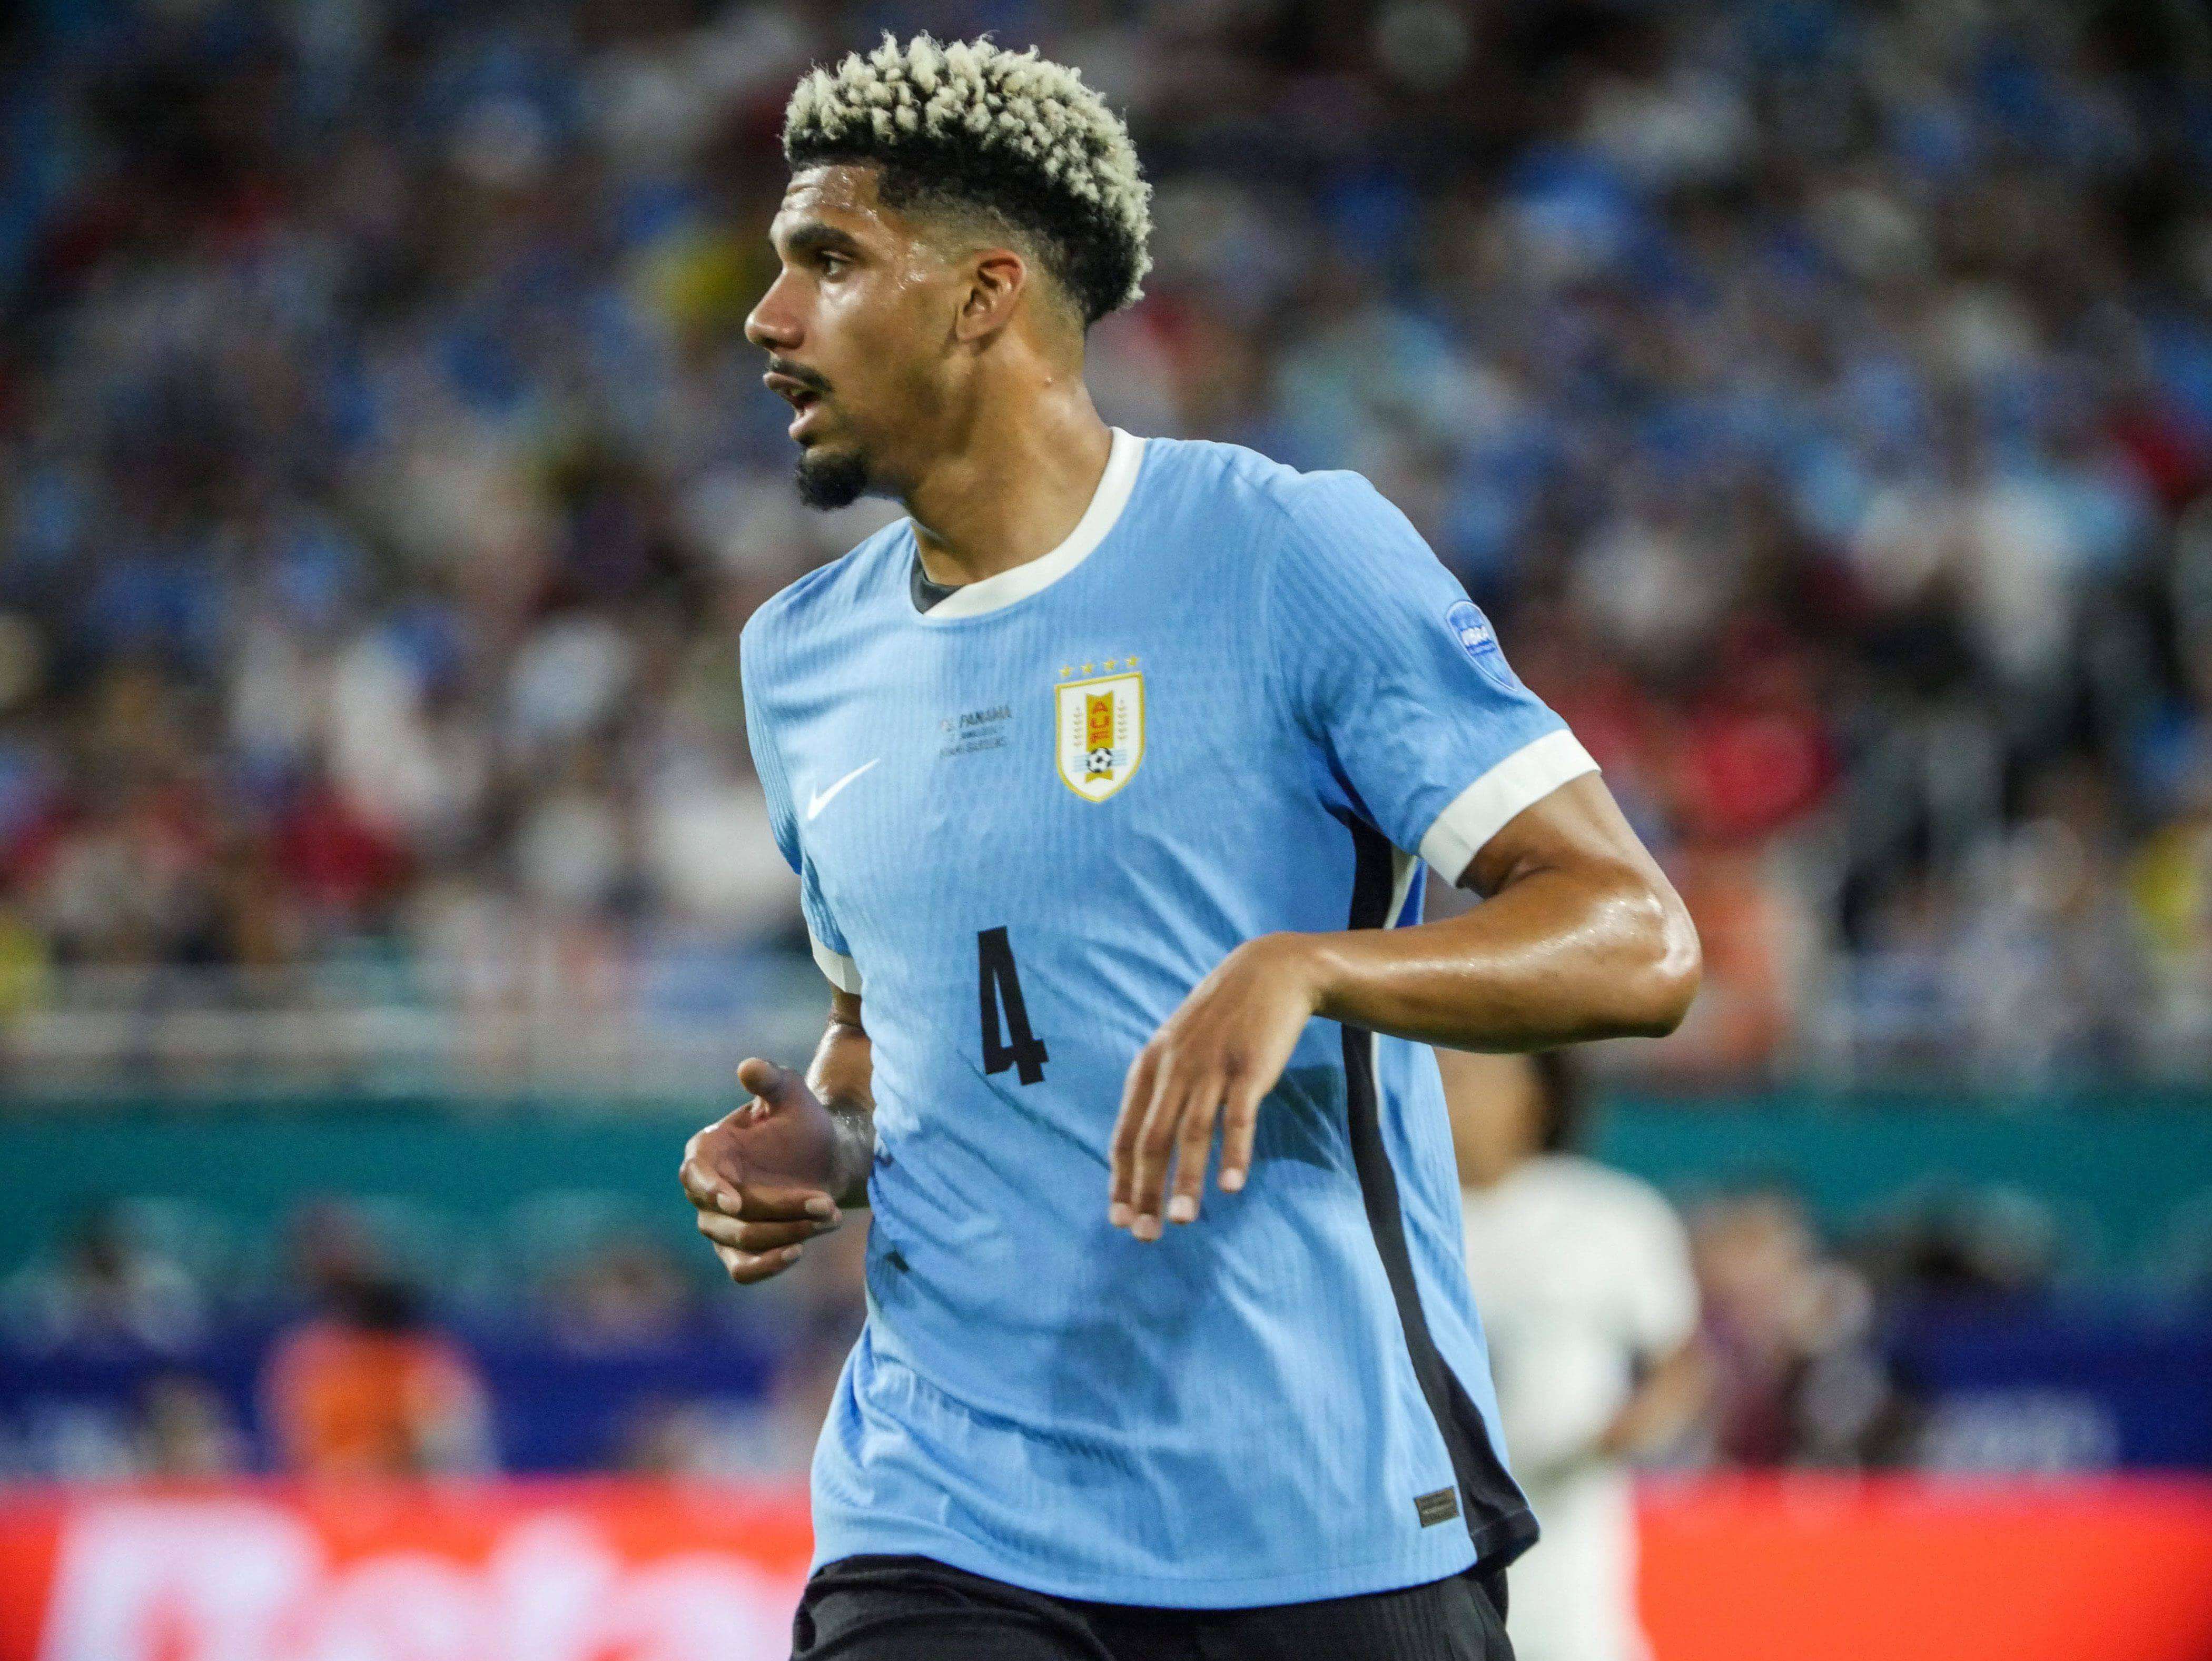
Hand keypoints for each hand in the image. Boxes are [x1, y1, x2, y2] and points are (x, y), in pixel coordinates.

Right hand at [680, 1057, 848, 1283]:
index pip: (694, 1173)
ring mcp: (721, 1224)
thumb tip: (748, 1067)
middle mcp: (707, 1191)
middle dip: (779, 1211)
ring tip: (829, 1217)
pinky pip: (742, 1269)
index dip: (710, 1188)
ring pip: (741, 1241)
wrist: (826, 1156)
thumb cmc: (802, 1122)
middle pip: (728, 1216)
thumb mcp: (791, 1093)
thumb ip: (770, 1080)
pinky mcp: (740, 1249)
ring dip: (785, 1234)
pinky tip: (797, 1252)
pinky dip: (765, 1266)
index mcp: (708, 1150)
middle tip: (825, 1203)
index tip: (734, 1202)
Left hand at [1108, 933, 1320, 1240]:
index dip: (1121, 1179)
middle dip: (1145, 1191)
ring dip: (1185, 1181)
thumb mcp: (1177, 1047)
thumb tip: (1144, 1146)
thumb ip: (1161, 1090)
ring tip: (1180, 1221)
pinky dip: (1234, 1152)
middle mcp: (1173, 1069)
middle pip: (1152, 1140)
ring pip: (1191, 1134)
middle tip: (1144, 1235)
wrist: (1268, 973)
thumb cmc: (1220, 1020)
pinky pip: (1239, 1117)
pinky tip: (1231, 1186)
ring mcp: (1211, 1067)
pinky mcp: (1250, 1068)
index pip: (1126, 1134)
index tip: (1119, 1218)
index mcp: (1149, 1067)